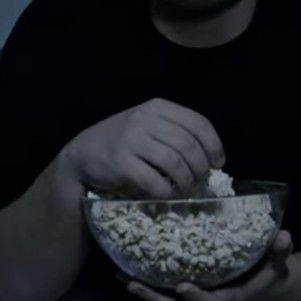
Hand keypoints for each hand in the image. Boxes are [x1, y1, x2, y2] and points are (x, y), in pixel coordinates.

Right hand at [62, 98, 223, 197]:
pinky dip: (166, 190)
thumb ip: (176, 132)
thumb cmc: (124, 141)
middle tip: (201, 179)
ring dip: (186, 180)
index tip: (218, 163)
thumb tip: (211, 157)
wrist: (83, 153)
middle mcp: (145, 119)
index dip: (214, 145)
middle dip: (201, 166)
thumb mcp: (149, 125)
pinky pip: (153, 180)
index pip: (198, 123)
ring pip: (174, 162)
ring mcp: (131, 140)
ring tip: (186, 188)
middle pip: (188, 144)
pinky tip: (167, 193)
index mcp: (158, 107)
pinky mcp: (120, 162)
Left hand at [123, 230, 293, 300]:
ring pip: (166, 299)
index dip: (196, 299)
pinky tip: (128, 269)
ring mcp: (196, 297)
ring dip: (144, 290)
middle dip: (155, 297)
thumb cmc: (270, 272)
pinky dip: (147, 282)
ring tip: (122, 277)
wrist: (265, 282)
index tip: (182, 287)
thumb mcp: (279, 263)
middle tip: (133, 284)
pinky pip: (164, 288)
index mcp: (228, 298)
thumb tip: (284, 236)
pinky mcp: (188, 289)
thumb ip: (280, 251)